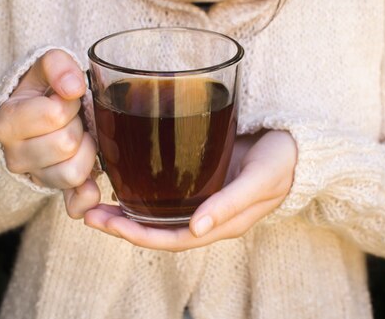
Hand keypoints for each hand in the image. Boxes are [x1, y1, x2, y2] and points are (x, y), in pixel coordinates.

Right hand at [0, 49, 98, 218]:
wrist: (31, 118)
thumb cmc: (42, 91)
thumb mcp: (45, 66)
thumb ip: (58, 65)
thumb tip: (73, 88)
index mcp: (7, 122)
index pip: (55, 114)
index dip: (70, 103)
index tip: (65, 99)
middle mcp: (14, 156)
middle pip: (66, 144)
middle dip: (79, 126)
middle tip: (73, 120)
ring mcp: (34, 178)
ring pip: (73, 173)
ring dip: (86, 152)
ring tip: (78, 138)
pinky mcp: (53, 194)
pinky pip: (74, 206)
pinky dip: (86, 196)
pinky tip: (92, 182)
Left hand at [84, 130, 296, 250]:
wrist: (298, 144)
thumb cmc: (282, 161)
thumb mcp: (260, 180)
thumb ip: (231, 204)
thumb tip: (196, 230)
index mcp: (221, 223)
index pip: (171, 239)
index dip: (138, 235)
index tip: (107, 223)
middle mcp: (207, 216)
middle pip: (158, 230)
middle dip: (122, 226)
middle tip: (87, 212)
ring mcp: (203, 199)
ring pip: (159, 214)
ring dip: (127, 212)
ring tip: (95, 200)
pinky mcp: (201, 180)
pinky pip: (167, 195)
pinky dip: (143, 193)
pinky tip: (125, 181)